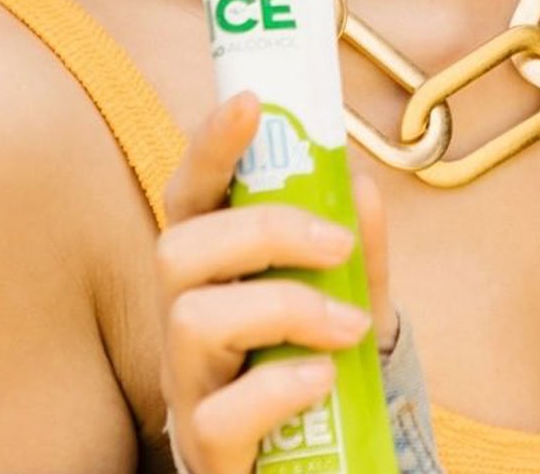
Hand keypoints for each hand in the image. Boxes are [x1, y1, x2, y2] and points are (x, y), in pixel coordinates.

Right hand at [156, 91, 394, 473]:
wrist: (319, 458)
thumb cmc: (317, 358)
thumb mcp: (349, 292)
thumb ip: (358, 243)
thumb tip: (360, 185)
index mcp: (214, 264)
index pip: (191, 191)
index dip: (211, 143)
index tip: (252, 102)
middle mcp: (182, 315)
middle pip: (179, 246)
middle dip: (265, 230)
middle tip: (339, 245)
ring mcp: (186, 382)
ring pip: (195, 319)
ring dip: (286, 309)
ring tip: (348, 329)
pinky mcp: (203, 446)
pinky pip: (221, 413)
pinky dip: (282, 388)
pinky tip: (322, 381)